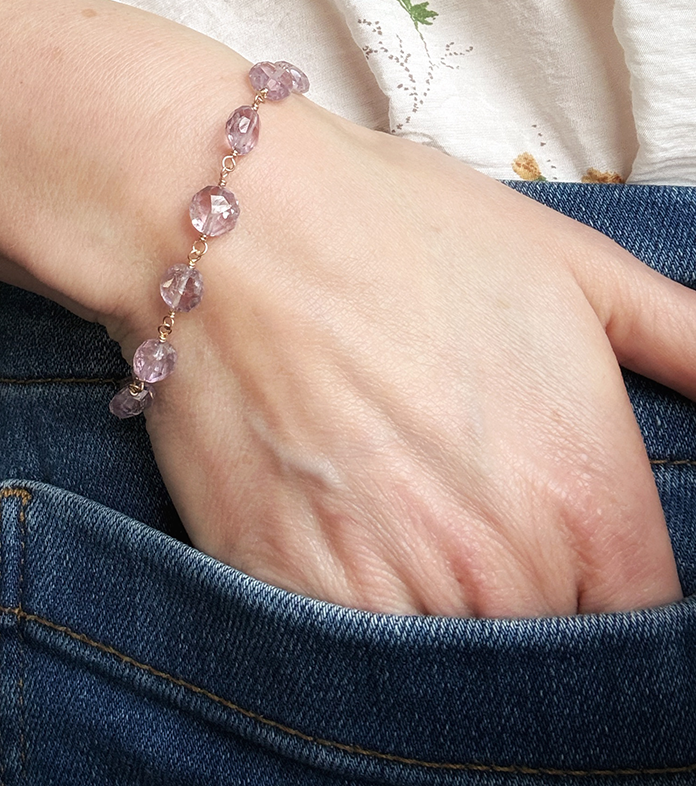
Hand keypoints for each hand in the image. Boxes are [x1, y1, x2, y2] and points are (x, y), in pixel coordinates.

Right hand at [111, 98, 691, 615]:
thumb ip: (690, 341)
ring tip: (389, 512)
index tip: (557, 552)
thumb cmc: (395, 229)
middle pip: (539, 644)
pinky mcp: (288, 591)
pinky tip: (333, 530)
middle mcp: (499, 563)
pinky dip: (350, 614)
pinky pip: (347, 654)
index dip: (598, 589)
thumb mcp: (570, 265)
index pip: (637, 622)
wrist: (236, 226)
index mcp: (583, 495)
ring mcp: (388, 587)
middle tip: (457, 511)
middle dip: (516, 594)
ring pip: (445, 662)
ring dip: (430, 607)